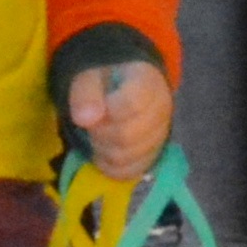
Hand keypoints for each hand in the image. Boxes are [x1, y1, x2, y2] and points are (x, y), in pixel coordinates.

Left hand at [64, 54, 173, 177]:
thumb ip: (86, 93)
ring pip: (127, 156)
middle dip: (99, 133)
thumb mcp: (89, 76)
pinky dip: (111, 165)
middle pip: (126, 136)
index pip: (132, 104)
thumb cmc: (105, 79)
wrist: (124, 84)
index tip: (96, 107)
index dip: (108, 111)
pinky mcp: (155, 153)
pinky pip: (132, 170)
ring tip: (97, 134)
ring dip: (102, 149)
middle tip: (91, 122)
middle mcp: (162, 109)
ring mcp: (161, 134)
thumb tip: (84, 119)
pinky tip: (103, 151)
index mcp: (148, 82)